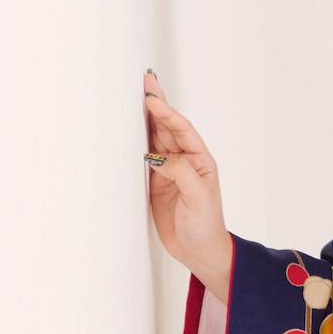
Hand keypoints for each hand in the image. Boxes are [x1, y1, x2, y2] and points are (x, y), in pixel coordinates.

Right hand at [143, 73, 232, 301]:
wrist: (198, 252)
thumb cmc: (206, 226)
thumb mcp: (198, 198)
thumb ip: (180, 173)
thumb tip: (157, 157)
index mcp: (200, 161)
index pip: (182, 130)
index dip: (167, 113)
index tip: (152, 99)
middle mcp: (184, 162)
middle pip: (167, 128)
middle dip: (156, 105)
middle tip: (145, 81)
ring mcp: (168, 172)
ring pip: (154, 140)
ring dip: (143, 120)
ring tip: (133, 97)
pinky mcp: (155, 184)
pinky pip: (142, 159)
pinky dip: (133, 144)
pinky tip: (126, 130)